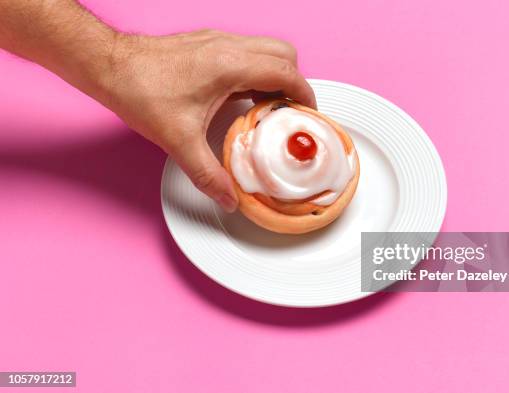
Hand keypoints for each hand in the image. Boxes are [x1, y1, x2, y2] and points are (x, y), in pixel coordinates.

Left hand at [100, 30, 315, 211]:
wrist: (109, 66)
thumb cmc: (141, 91)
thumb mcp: (179, 140)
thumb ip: (208, 174)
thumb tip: (228, 198)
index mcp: (231, 65)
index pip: (287, 73)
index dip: (305, 94)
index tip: (307, 114)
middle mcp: (229, 47)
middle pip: (284, 54)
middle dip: (294, 81)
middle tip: (287, 111)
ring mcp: (218, 41)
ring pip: (266, 49)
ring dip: (274, 75)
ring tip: (265, 107)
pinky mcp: (207, 43)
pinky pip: (246, 51)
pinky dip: (255, 71)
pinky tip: (239, 96)